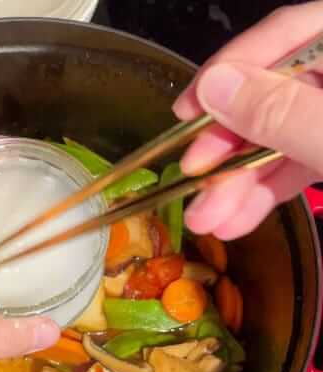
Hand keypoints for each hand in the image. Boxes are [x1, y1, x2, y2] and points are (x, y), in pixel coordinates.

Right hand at [172, 2, 322, 239]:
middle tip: (193, 176)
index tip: (187, 112)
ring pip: (286, 135)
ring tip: (207, 218)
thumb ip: (285, 112)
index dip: (231, 69)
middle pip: (278, 92)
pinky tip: (236, 218)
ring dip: (240, 180)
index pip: (286, 33)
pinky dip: (270, 190)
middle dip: (230, 145)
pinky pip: (304, 161)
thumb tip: (215, 88)